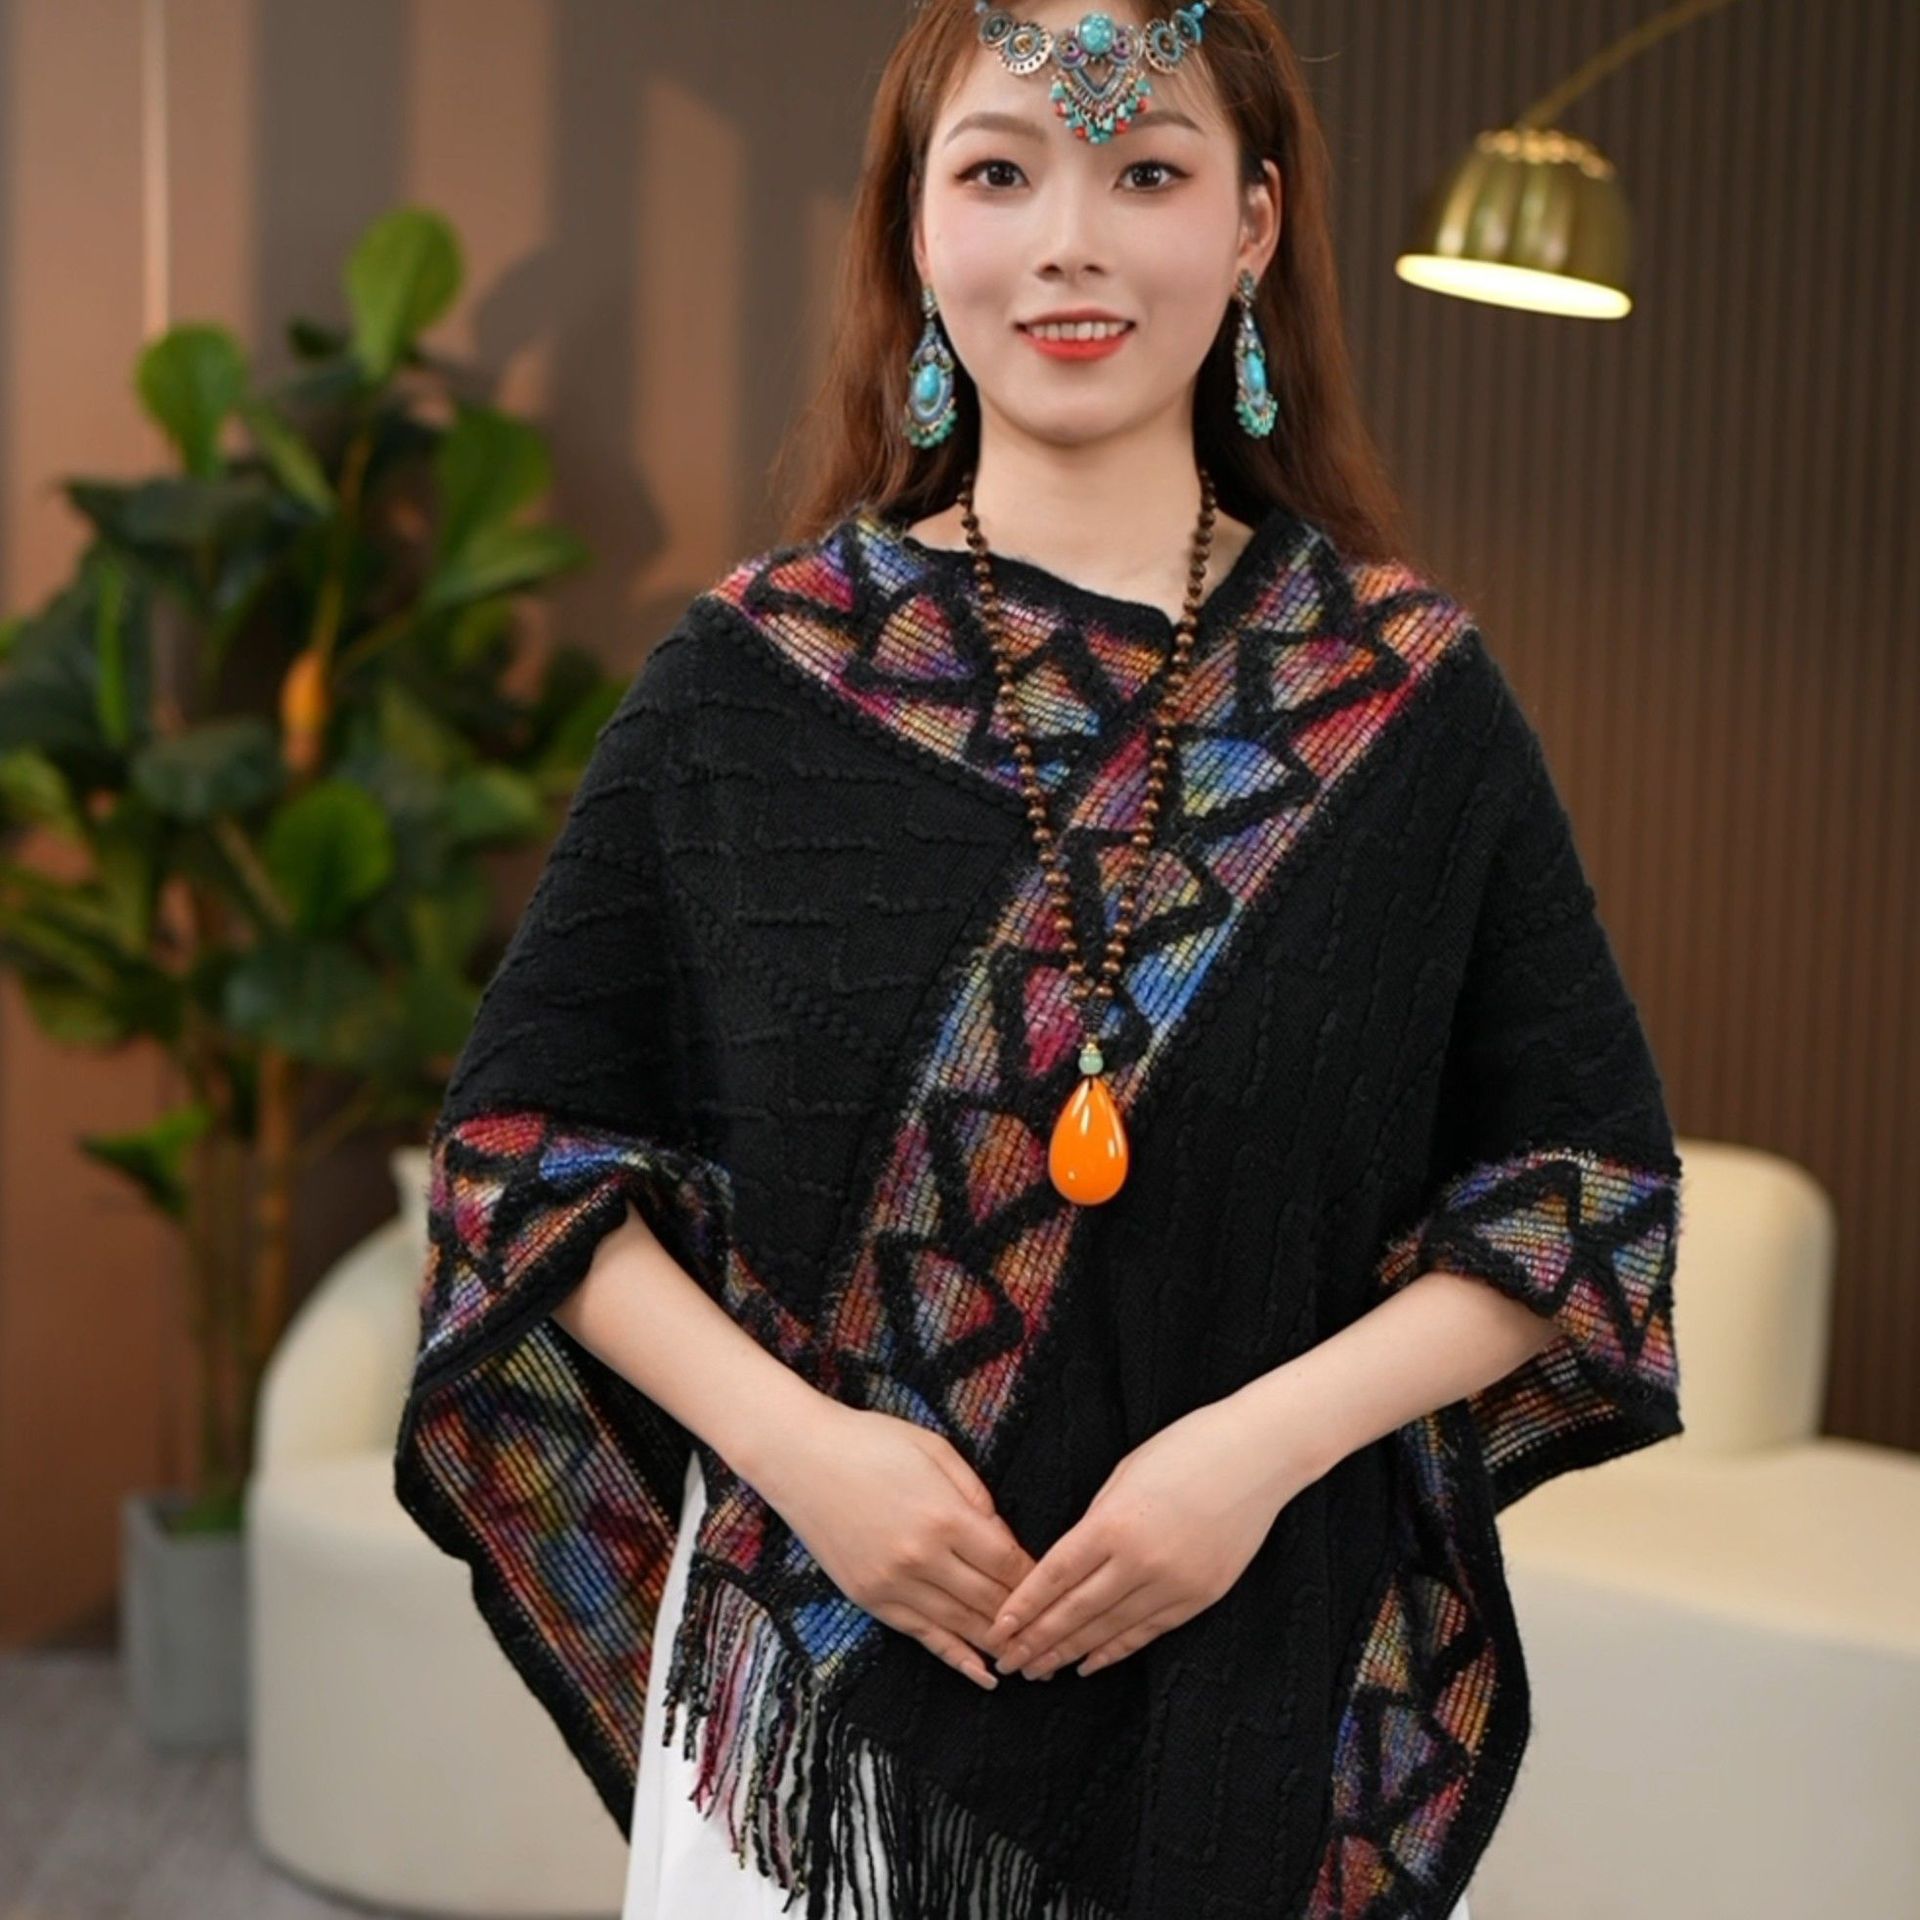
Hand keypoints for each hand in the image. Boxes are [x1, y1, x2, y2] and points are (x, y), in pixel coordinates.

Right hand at [747, 1402, 1037, 1691]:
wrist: (801, 1458)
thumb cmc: (872, 1442)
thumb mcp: (936, 1451)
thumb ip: (976, 1495)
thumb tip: (1003, 1535)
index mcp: (946, 1518)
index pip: (1009, 1564)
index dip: (1038, 1582)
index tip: (1061, 1592)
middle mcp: (923, 1559)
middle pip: (991, 1602)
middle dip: (1028, 1622)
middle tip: (1062, 1641)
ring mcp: (894, 1584)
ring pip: (962, 1626)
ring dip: (1000, 1646)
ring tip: (1035, 1664)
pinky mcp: (871, 1599)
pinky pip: (923, 1637)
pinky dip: (956, 1659)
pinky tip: (983, 1675)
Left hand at [980, 1395, 1316, 1680]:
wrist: (1260, 1454)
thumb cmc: (1186, 1448)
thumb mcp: (1126, 1474)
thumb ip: (1097, 1521)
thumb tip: (1068, 1562)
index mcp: (1115, 1523)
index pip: (1056, 1575)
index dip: (1024, 1607)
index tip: (998, 1629)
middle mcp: (1142, 1560)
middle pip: (1077, 1611)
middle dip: (1038, 1640)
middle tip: (1008, 1662)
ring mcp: (1175, 1583)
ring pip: (1110, 1629)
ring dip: (1070, 1652)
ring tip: (1039, 1670)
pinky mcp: (1201, 1596)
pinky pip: (1148, 1631)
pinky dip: (1115, 1650)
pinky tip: (1090, 1663)